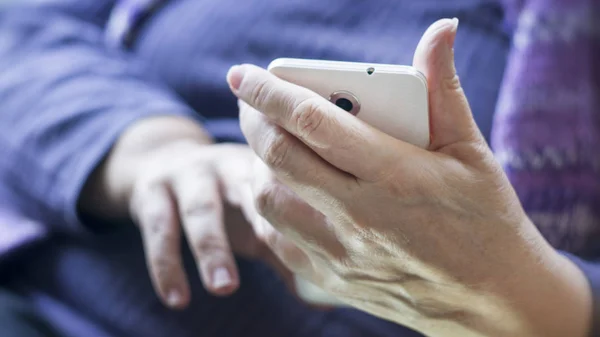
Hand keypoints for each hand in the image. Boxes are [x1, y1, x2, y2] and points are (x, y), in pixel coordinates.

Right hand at [79, 117, 302, 308]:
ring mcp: (187, 174)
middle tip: (295, 253)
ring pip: (200, 210)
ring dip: (213, 249)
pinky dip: (166, 265)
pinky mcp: (152, 191)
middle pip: (246, 191)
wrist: (161, 158)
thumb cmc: (223, 198)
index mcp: (259, 167)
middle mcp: (225, 164)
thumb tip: (329, 300)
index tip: (319, 249)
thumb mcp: (254, 214)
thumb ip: (285, 248)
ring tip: (224, 288)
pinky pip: (158, 229)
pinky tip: (177, 299)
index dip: (299, 215)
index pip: (284, 186)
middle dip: (261, 225)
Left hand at [228, 19, 591, 336]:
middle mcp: (361, 218)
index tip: (244, 75)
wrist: (494, 301)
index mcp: (396, 176)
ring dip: (259, 166)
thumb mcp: (472, 151)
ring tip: (273, 147)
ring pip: (268, 202)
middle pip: (279, 158)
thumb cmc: (486, 219)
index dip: (271, 93)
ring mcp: (342, 255)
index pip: (314, 123)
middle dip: (253, 121)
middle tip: (251, 102)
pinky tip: (288, 192)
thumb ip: (444, 88)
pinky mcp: (333, 280)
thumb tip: (439, 32)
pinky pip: (278, 241)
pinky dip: (270, 209)